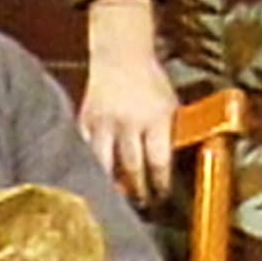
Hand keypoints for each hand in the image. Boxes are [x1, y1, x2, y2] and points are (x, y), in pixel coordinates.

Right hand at [78, 0, 177, 204]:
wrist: (121, 55)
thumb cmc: (151, 83)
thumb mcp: (171, 106)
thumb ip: (171, 135)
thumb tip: (175, 169)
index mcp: (156, 118)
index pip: (159, 161)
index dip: (160, 184)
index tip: (162, 197)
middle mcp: (129, 122)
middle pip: (132, 167)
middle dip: (138, 190)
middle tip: (142, 205)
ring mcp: (104, 122)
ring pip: (106, 164)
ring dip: (113, 185)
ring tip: (118, 200)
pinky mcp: (85, 121)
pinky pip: (86, 151)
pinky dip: (91, 167)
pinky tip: (97, 179)